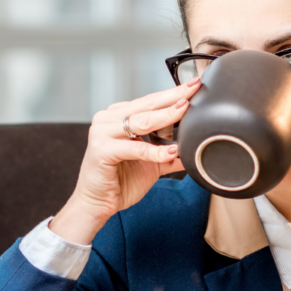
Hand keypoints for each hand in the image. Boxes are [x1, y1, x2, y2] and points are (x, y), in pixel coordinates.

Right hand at [50, 80, 200, 244]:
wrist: (97, 204)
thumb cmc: (119, 182)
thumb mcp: (151, 164)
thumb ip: (169, 153)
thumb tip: (193, 148)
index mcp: (118, 117)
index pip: (150, 101)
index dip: (172, 94)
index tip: (193, 87)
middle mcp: (108, 119)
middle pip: (147, 105)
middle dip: (173, 97)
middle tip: (193, 90)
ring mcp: (102, 132)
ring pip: (141, 121)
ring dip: (165, 117)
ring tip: (185, 111)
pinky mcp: (102, 150)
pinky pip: (134, 148)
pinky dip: (154, 151)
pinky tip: (171, 151)